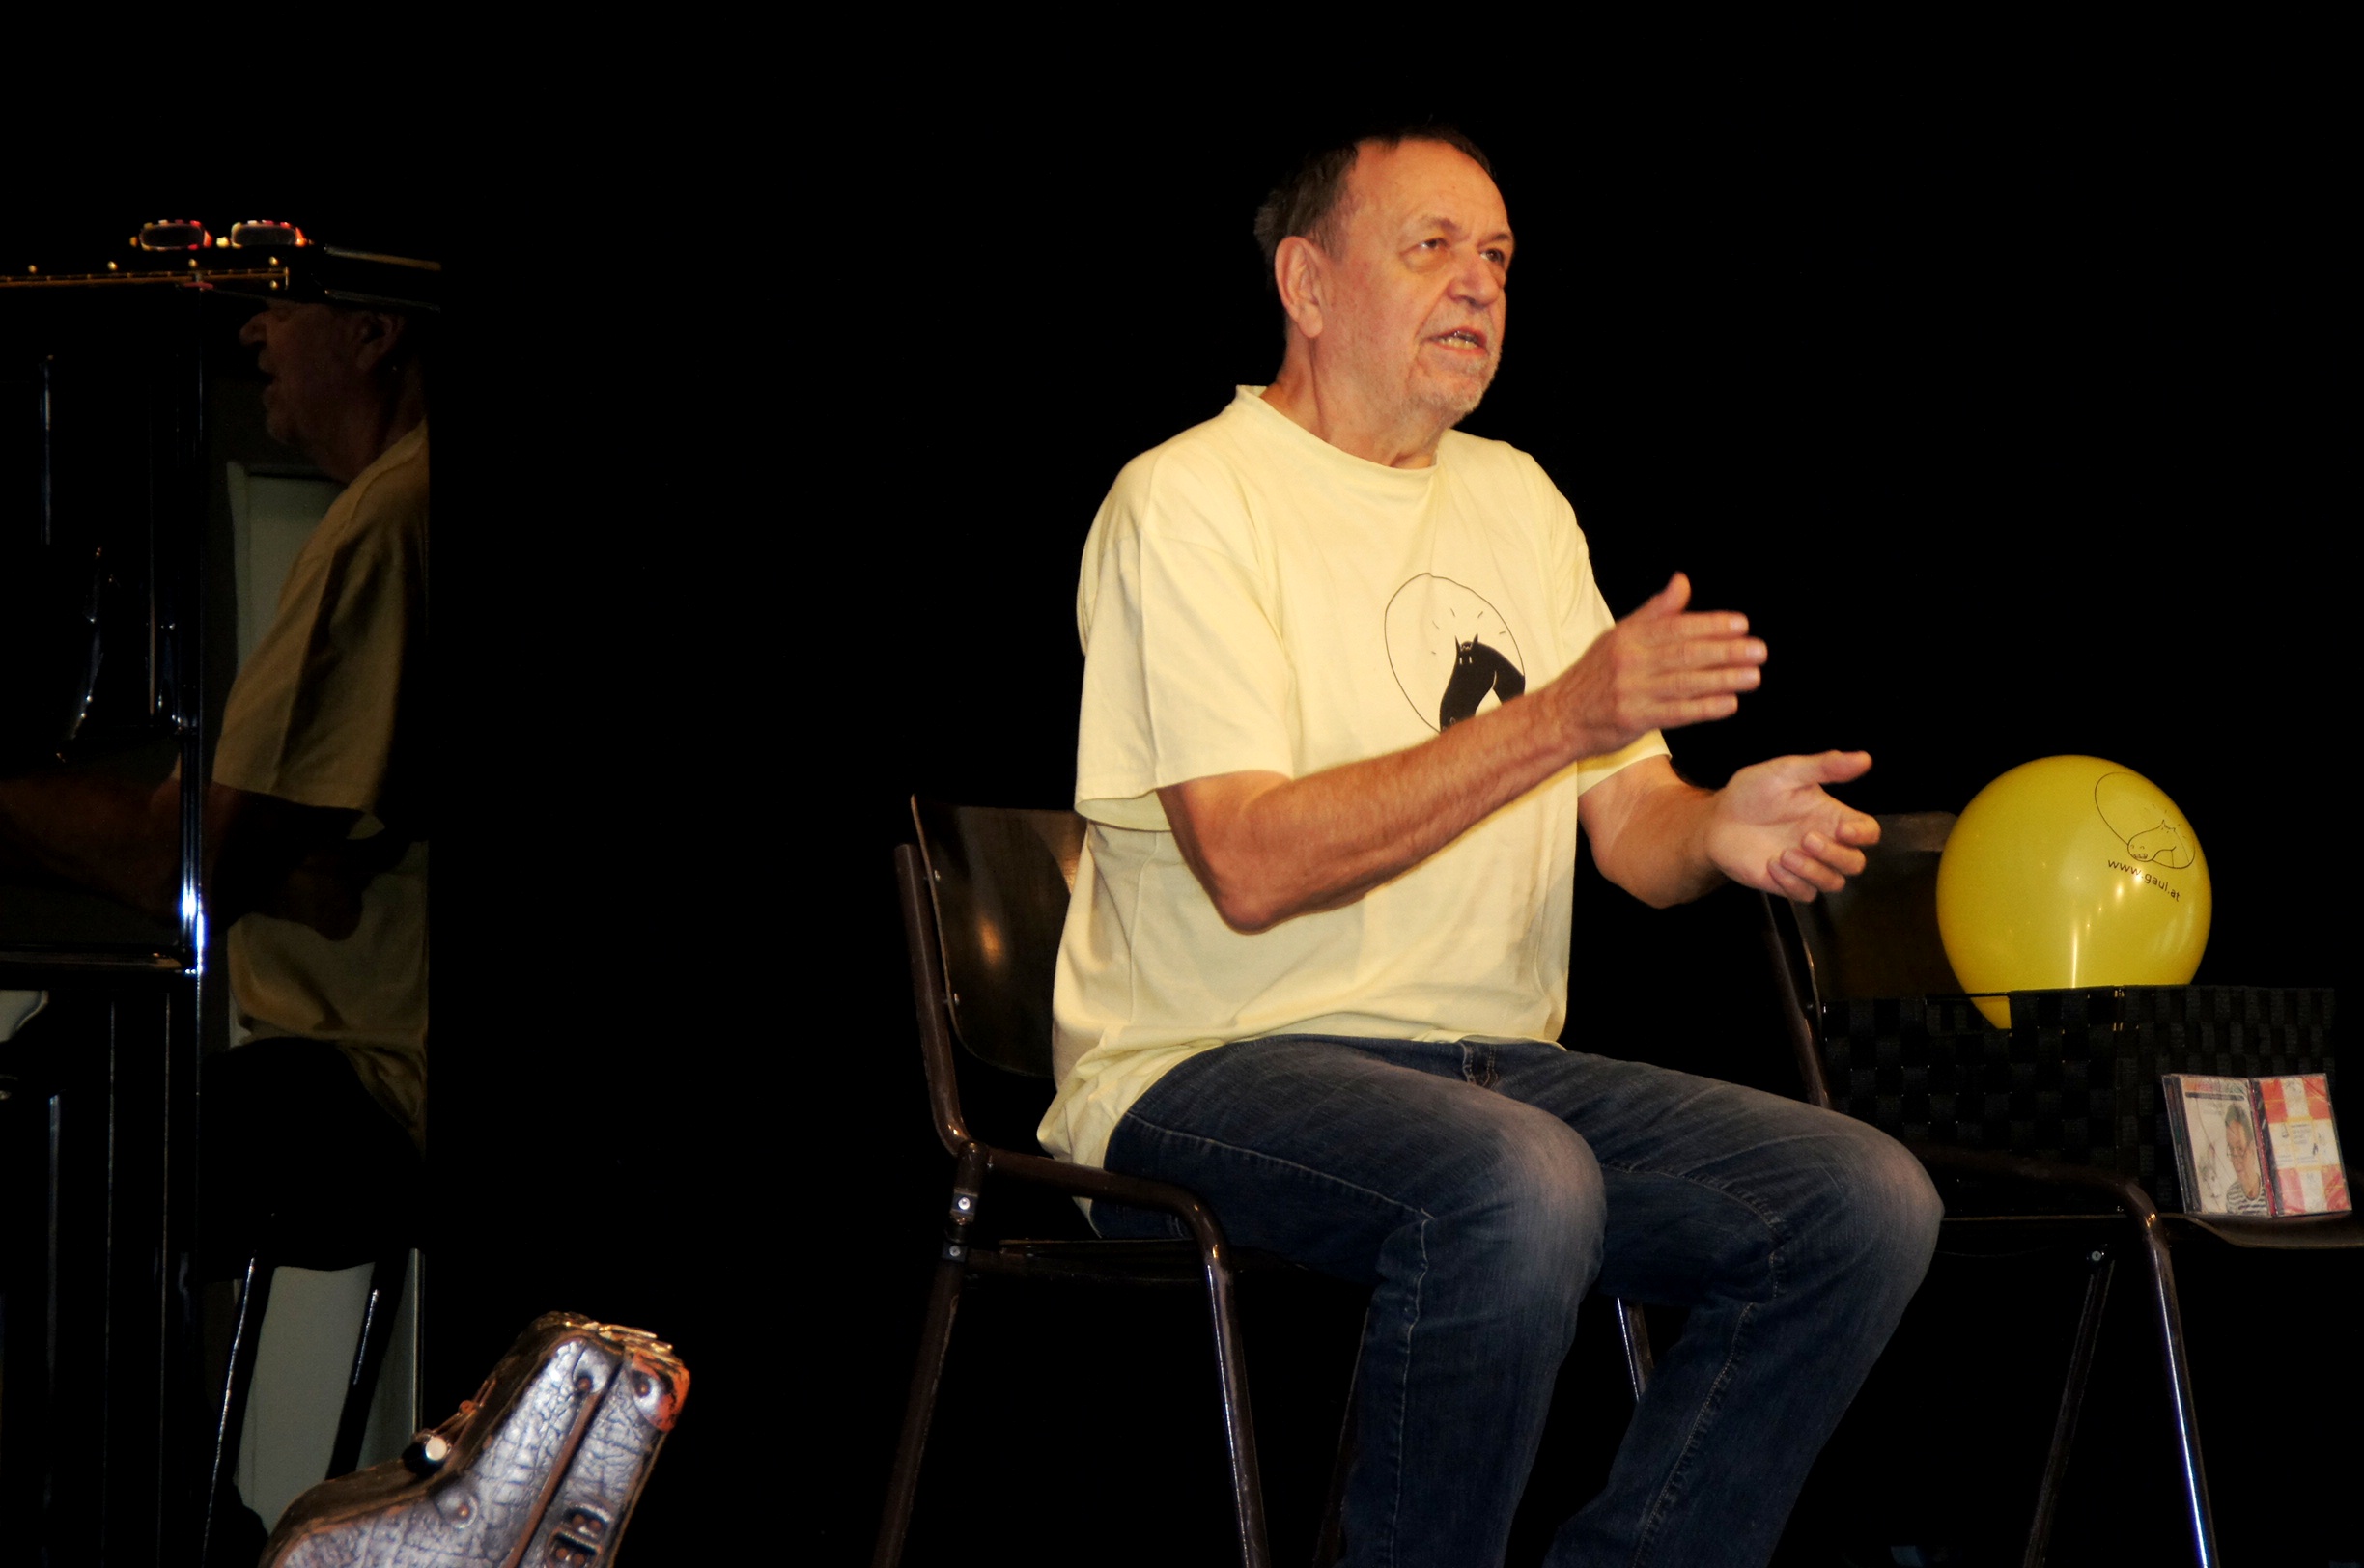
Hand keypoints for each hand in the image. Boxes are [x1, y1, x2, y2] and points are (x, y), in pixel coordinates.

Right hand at [1544, 573, 1764, 757]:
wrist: (1560, 716)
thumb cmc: (1595, 675)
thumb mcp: (1619, 636)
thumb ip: (1655, 612)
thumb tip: (1683, 581)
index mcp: (1628, 636)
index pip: (1676, 627)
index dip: (1710, 625)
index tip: (1741, 624)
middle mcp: (1629, 661)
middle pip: (1685, 654)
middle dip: (1725, 651)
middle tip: (1759, 650)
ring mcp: (1631, 691)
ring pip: (1685, 683)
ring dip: (1723, 679)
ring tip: (1753, 676)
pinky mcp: (1633, 719)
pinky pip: (1676, 712)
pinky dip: (1704, 708)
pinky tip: (1730, 704)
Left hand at [1702, 751, 1879, 900]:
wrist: (1717, 819)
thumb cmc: (1752, 792)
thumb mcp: (1786, 772)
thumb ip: (1825, 767)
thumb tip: (1864, 758)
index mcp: (1831, 816)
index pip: (1868, 832)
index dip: (1863, 835)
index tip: (1843, 829)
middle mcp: (1825, 843)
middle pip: (1854, 863)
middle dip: (1836, 855)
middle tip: (1807, 838)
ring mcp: (1807, 865)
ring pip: (1834, 883)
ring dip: (1813, 871)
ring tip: (1785, 854)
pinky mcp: (1787, 883)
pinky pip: (1806, 894)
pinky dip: (1792, 883)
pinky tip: (1771, 864)